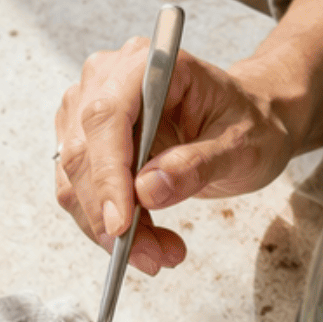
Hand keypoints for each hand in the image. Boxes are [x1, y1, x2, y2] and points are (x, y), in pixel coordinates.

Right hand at [54, 40, 293, 275]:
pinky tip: (146, 242)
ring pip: (74, 183)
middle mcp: (107, 81)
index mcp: (147, 64)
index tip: (122, 225)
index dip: (108, 175)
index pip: (106, 117)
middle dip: (109, 216)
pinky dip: (107, 227)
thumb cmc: (248, 123)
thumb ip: (197, 164)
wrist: (246, 123)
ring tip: (159, 253)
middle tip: (150, 257)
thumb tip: (147, 191)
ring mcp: (88, 113)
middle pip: (82, 155)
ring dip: (108, 230)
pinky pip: (79, 195)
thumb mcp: (242, 145)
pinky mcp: (86, 146)